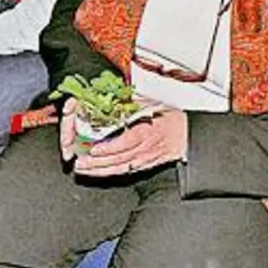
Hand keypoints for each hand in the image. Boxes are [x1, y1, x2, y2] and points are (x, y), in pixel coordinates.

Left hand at [65, 101, 188, 175]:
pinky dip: (110, 173)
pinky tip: (98, 172)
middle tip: (80, 162)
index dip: (109, 147)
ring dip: (99, 170)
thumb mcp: (154, 105)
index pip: (126, 142)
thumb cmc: (173, 120)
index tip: (94, 149)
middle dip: (97, 163)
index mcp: (147, 132)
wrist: (188, 136)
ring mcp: (144, 159)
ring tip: (83, 169)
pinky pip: (125, 171)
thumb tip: (115, 94)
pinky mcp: (144, 165)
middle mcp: (144, 149)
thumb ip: (133, 102)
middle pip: (118, 159)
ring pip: (119, 167)